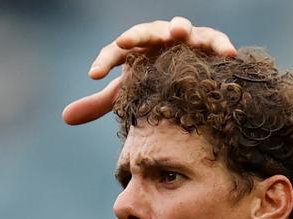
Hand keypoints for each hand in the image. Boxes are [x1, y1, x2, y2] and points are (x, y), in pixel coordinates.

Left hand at [62, 17, 236, 124]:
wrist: (187, 76)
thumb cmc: (152, 82)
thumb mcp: (126, 93)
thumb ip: (99, 103)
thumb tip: (65, 118)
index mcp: (135, 49)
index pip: (115, 51)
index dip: (104, 61)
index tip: (92, 76)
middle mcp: (158, 38)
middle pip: (145, 31)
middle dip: (136, 35)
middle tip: (125, 40)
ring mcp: (184, 38)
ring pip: (180, 27)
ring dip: (179, 28)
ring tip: (179, 33)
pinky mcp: (207, 42)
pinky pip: (214, 39)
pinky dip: (220, 44)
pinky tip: (227, 54)